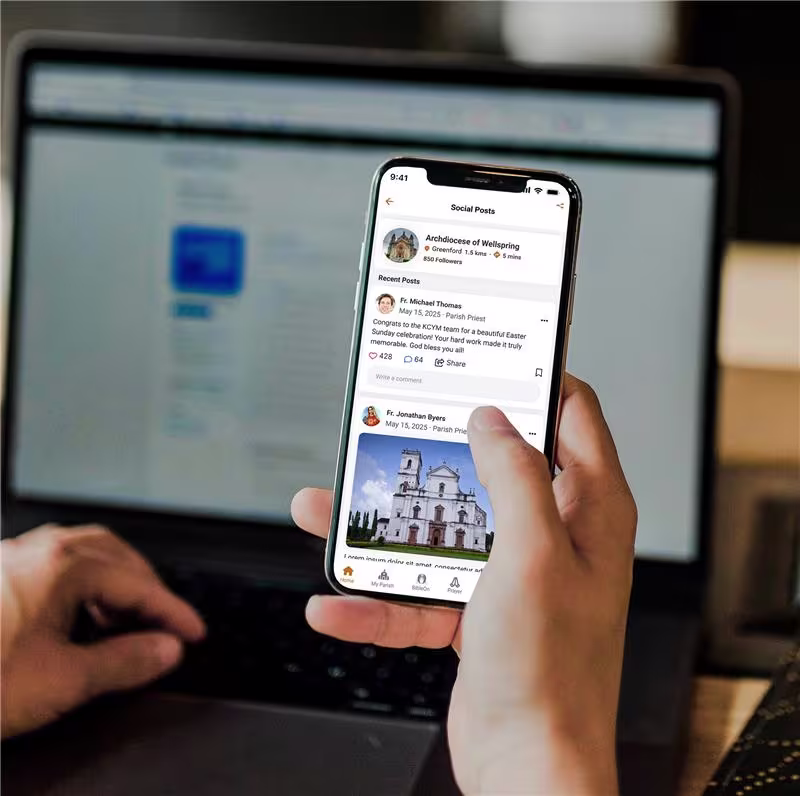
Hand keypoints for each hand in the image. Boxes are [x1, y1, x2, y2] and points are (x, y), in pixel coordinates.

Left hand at [1, 524, 204, 737]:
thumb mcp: (59, 681)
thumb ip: (124, 662)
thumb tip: (164, 649)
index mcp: (62, 566)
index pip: (138, 584)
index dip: (172, 611)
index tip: (192, 631)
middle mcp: (39, 551)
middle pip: (115, 555)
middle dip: (146, 586)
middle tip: (165, 620)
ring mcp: (13, 558)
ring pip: (84, 553)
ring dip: (114, 580)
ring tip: (125, 617)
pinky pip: (54, 563)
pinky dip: (81, 584)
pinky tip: (75, 615)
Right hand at [291, 375, 635, 794]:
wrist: (526, 767)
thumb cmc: (549, 672)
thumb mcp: (531, 555)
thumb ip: (515, 476)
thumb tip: (493, 420)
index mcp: (585, 510)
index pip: (571, 415)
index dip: (534, 379)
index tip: (489, 357)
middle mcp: (550, 534)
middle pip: (488, 467)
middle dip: (434, 450)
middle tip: (393, 426)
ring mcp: (508, 573)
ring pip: (440, 526)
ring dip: (383, 526)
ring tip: (329, 513)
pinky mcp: (473, 610)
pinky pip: (418, 588)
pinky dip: (378, 596)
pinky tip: (337, 602)